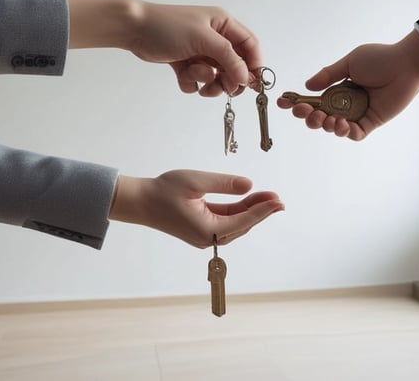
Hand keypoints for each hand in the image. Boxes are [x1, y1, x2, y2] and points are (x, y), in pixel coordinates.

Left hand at [68, 0, 260, 96]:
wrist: (133, 29)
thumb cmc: (167, 26)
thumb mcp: (203, 39)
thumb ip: (228, 58)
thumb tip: (247, 78)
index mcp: (223, 24)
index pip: (250, 46)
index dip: (254, 65)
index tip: (252, 84)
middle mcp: (214, 37)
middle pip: (235, 65)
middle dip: (229, 78)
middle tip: (222, 88)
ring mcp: (200, 51)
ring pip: (217, 75)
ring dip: (208, 82)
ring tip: (194, 77)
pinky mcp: (185, 62)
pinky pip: (198, 80)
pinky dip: (191, 82)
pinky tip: (181, 74)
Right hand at [108, 170, 283, 247]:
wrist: (139, 201)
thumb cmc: (163, 191)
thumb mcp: (196, 181)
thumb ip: (224, 184)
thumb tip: (249, 186)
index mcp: (207, 230)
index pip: (243, 220)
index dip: (263, 210)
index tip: (279, 202)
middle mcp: (208, 237)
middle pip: (242, 224)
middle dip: (261, 211)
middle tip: (279, 199)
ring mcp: (204, 235)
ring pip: (235, 222)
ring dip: (251, 209)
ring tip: (268, 197)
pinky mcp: (201, 229)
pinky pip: (225, 219)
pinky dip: (237, 210)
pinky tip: (249, 198)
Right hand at [276, 30, 418, 140]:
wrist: (406, 65)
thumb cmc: (380, 59)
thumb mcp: (350, 63)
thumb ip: (329, 75)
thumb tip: (308, 86)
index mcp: (338, 89)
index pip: (313, 100)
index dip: (298, 103)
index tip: (283, 103)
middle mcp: (345, 103)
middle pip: (321, 117)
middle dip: (310, 118)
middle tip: (309, 114)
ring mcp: (358, 114)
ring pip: (335, 128)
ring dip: (327, 126)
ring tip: (329, 119)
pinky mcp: (371, 122)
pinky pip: (355, 134)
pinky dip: (346, 132)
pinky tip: (343, 125)